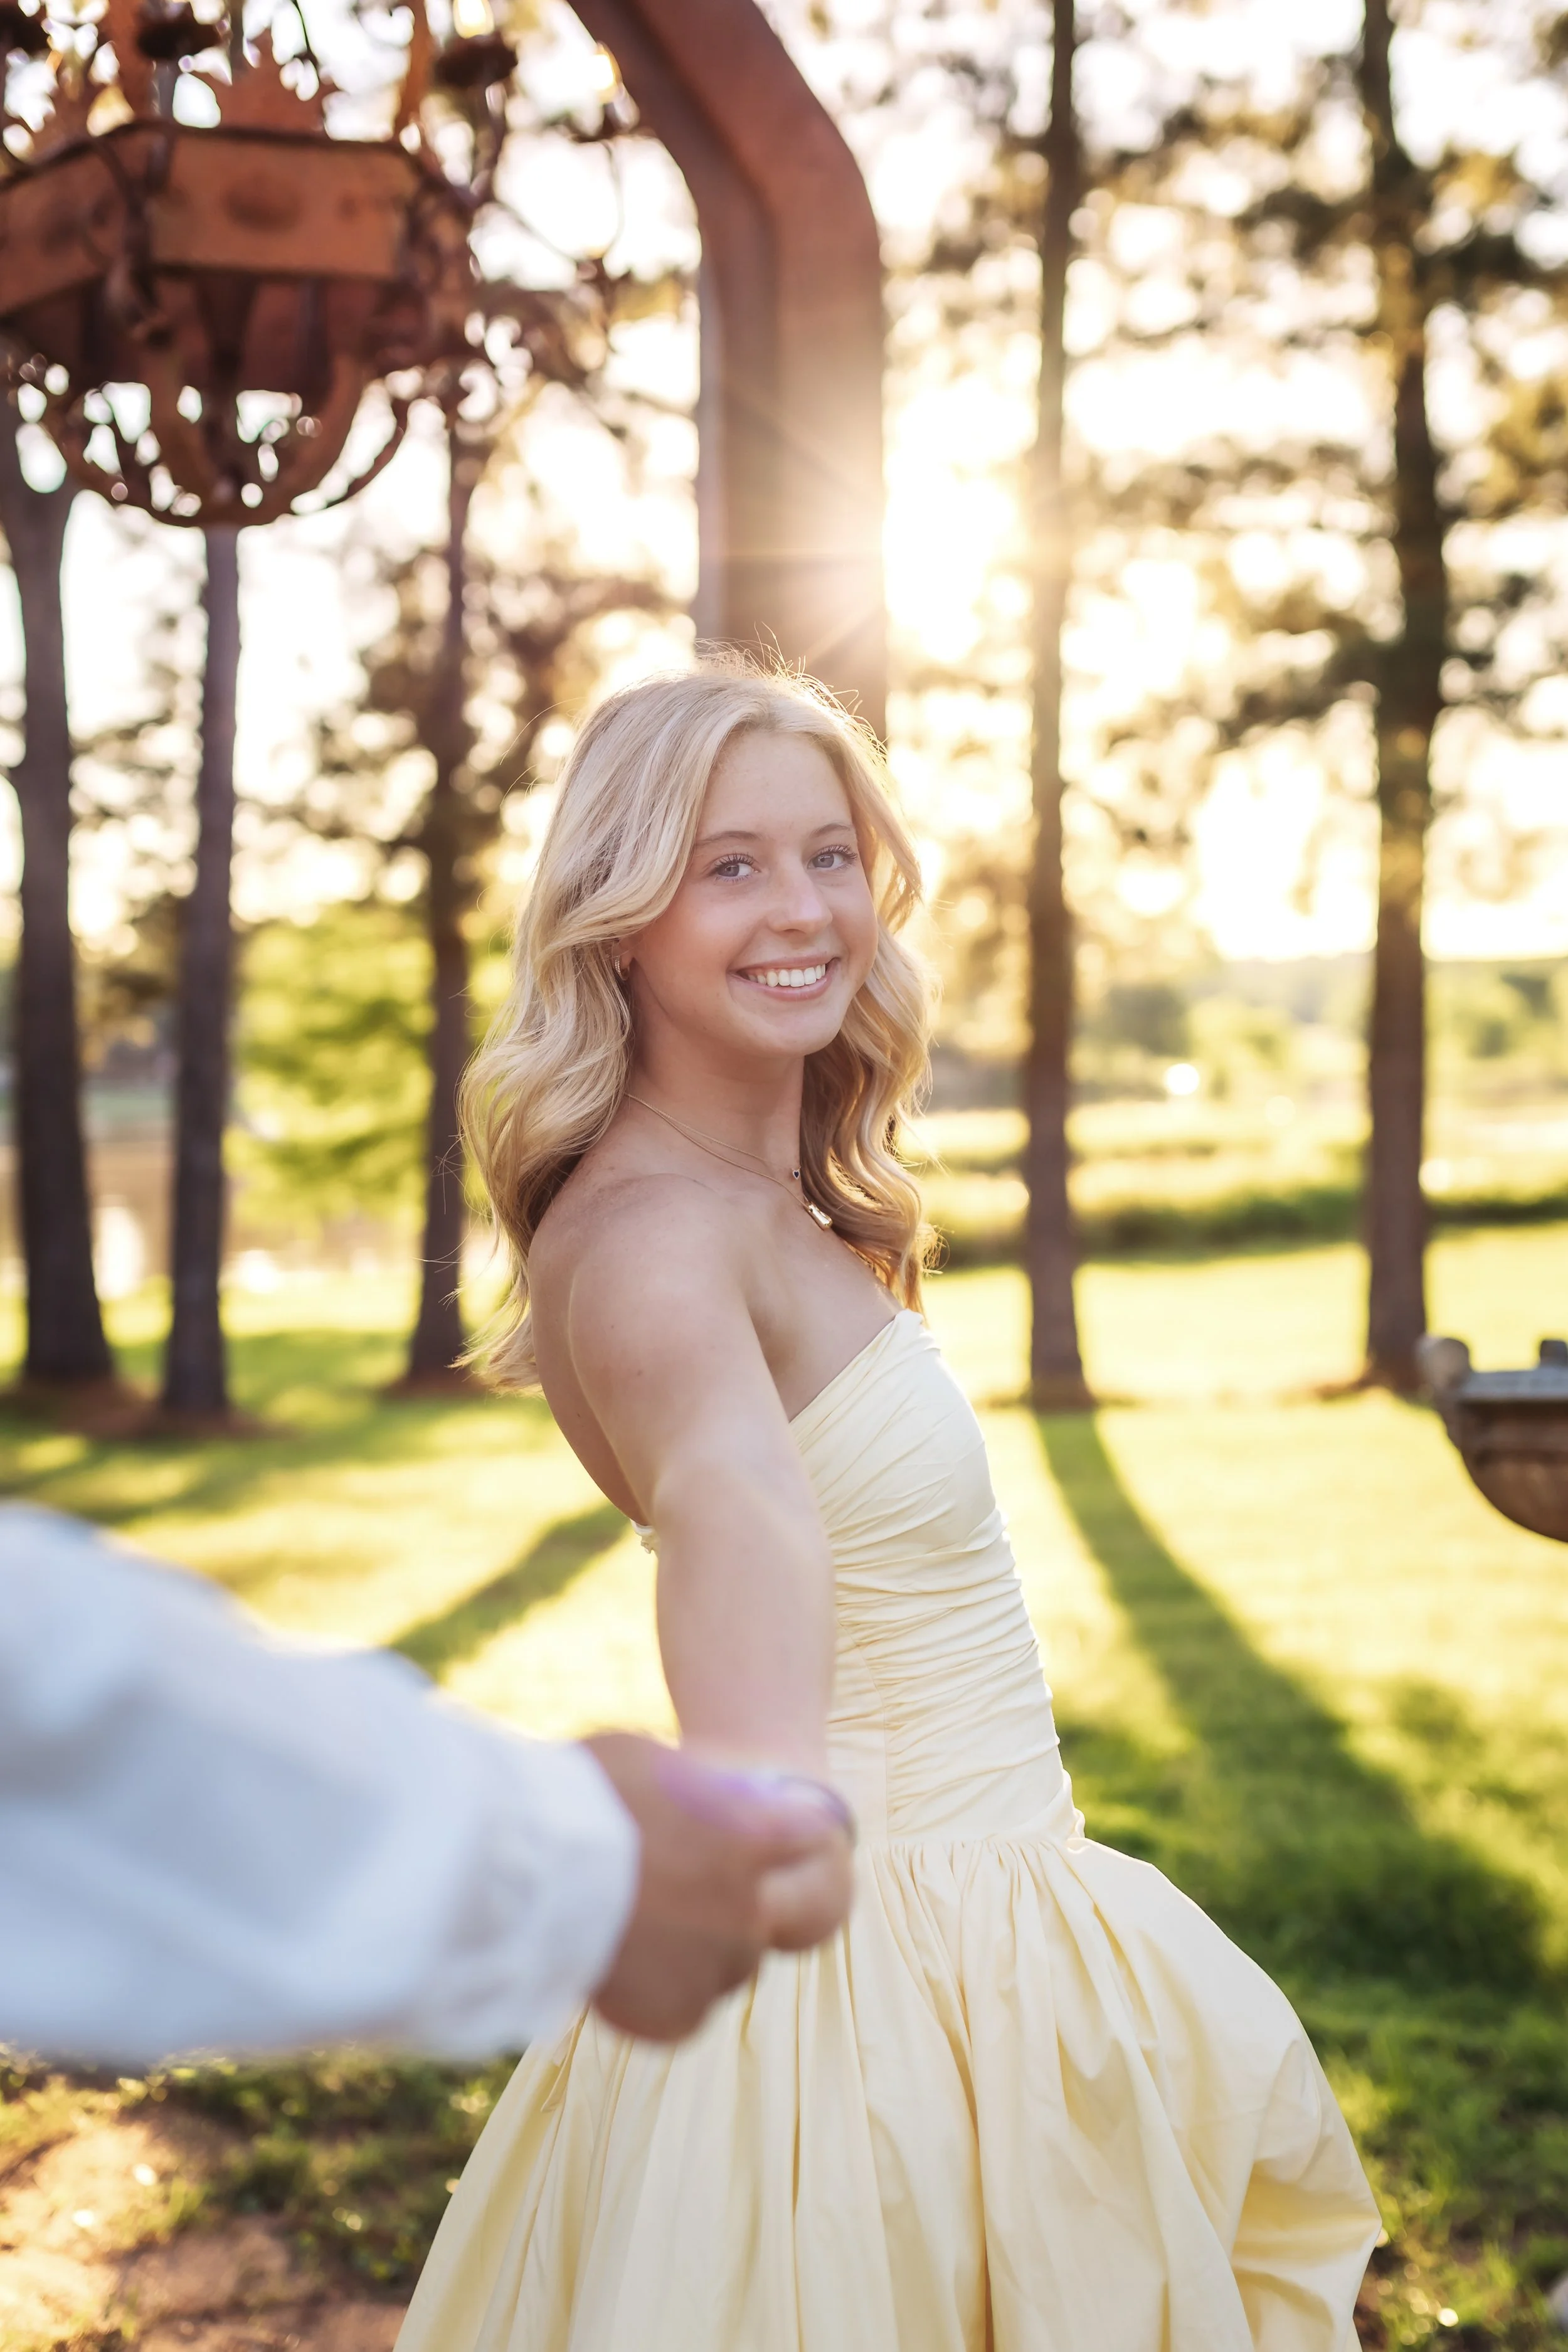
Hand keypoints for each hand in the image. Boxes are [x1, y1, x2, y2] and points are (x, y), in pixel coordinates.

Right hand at [581, 1734, 853, 2040]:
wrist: (528, 1866)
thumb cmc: (582, 1793)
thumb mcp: (647, 1762)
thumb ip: (687, 1790)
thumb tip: (684, 1799)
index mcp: (758, 1834)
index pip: (811, 1837)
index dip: (788, 1835)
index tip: (763, 1837)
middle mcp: (753, 1906)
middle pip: (767, 1912)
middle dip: (729, 1902)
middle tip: (676, 1889)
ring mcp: (717, 1966)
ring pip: (726, 1967)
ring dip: (695, 1952)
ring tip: (635, 1930)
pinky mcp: (675, 2015)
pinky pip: (683, 2010)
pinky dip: (659, 1997)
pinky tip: (621, 1971)